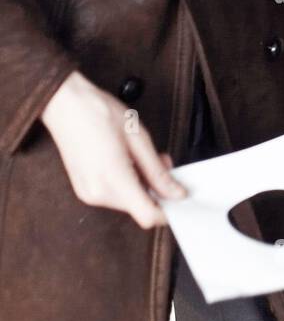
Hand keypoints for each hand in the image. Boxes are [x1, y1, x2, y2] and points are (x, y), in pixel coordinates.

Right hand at [41, 69, 186, 228]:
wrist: (66, 104)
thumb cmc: (101, 114)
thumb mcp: (139, 139)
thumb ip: (158, 172)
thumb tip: (177, 193)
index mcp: (114, 181)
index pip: (148, 216)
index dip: (168, 210)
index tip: (180, 195)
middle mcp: (99, 194)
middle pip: (139, 208)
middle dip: (156, 189)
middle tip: (162, 161)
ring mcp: (89, 193)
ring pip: (128, 202)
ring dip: (141, 184)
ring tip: (141, 155)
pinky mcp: (84, 189)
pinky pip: (114, 195)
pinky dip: (126, 182)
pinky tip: (126, 160)